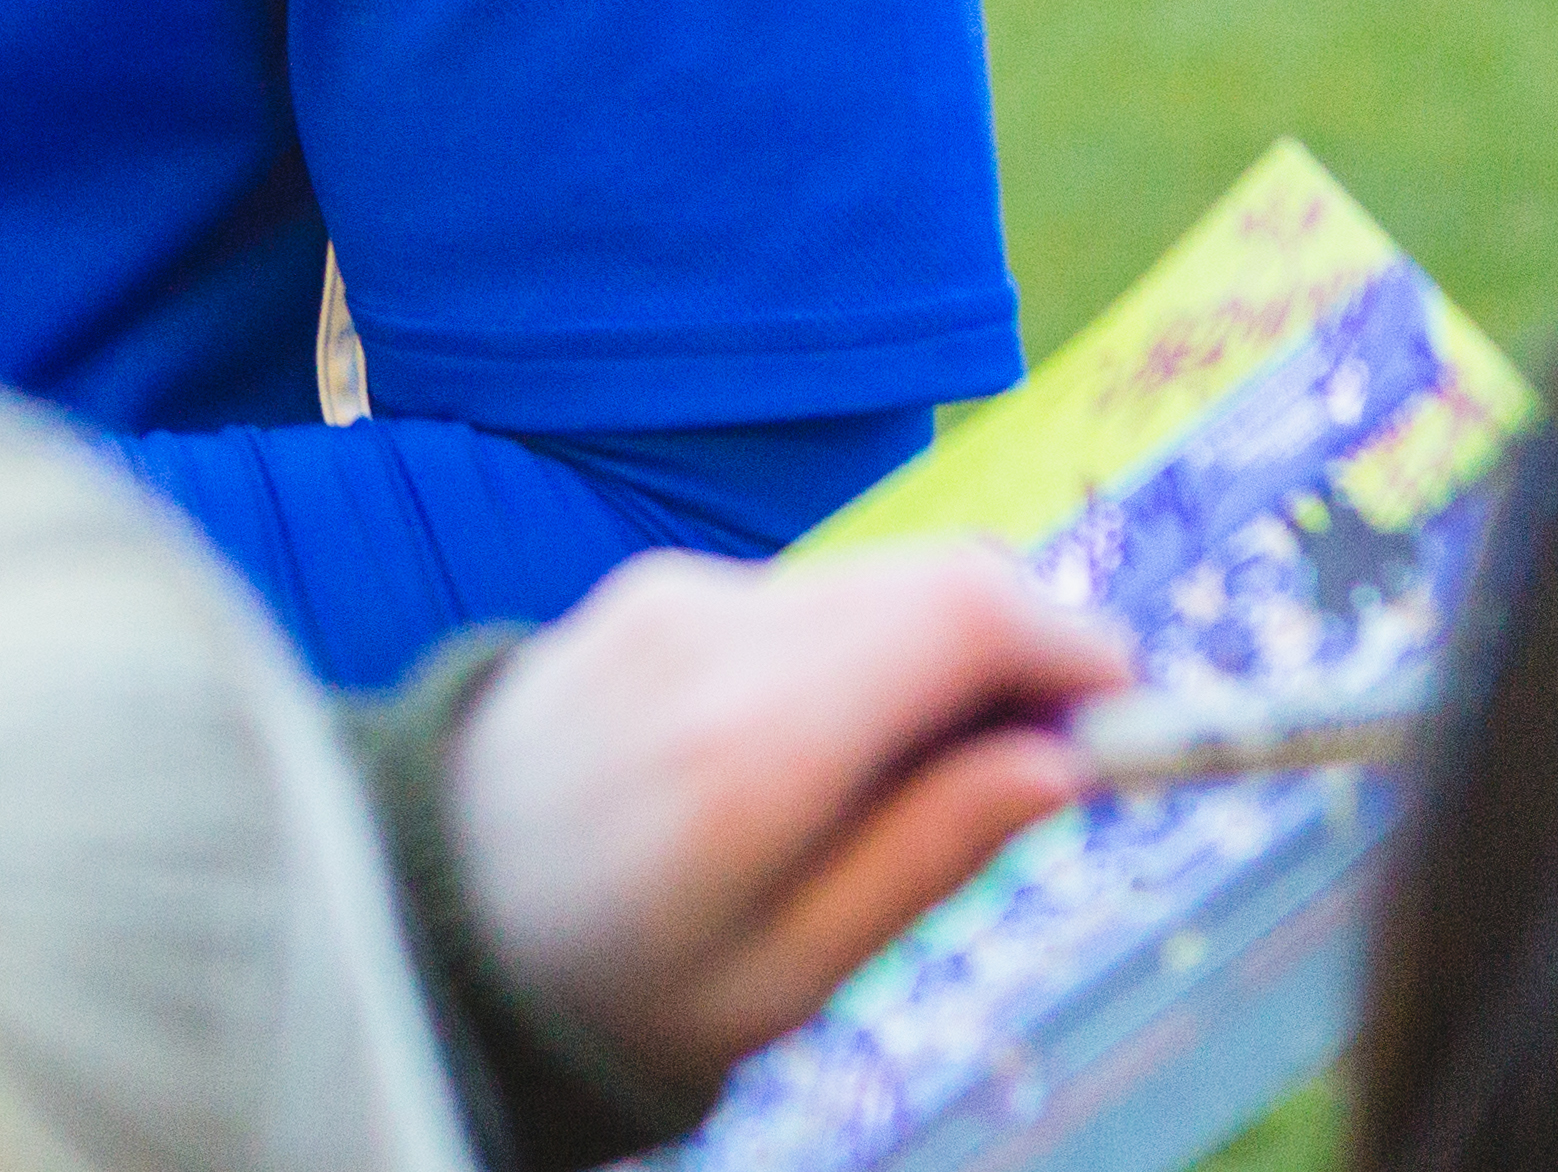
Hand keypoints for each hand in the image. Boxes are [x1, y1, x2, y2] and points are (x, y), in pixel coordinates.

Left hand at [451, 544, 1129, 1097]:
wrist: (426, 909)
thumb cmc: (614, 980)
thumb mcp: (784, 976)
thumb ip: (922, 858)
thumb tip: (1063, 761)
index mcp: (750, 745)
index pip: (966, 611)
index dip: (1079, 649)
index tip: (1131, 722)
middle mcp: (708, 636)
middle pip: (938, 576)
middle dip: (1026, 654)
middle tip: (1050, 764)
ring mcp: (673, 599)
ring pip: (876, 584)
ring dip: (938, 658)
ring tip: (912, 788)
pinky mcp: (654, 592)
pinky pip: (806, 600)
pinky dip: (859, 655)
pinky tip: (822, 758)